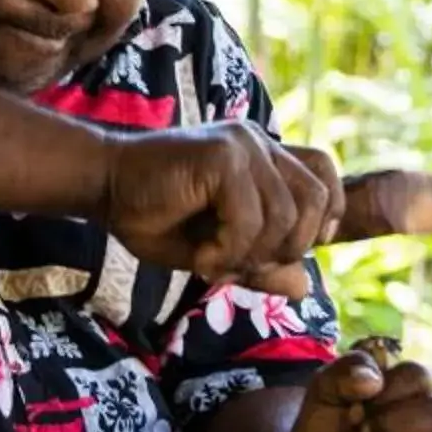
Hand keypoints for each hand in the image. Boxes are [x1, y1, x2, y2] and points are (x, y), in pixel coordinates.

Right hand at [98, 127, 343, 297]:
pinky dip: (229, 251)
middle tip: (242, 267)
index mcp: (263, 156)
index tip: (295, 250)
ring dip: (251, 255)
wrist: (103, 186)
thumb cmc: (154, 217)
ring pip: (285, 215)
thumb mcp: (215, 251)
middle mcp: (259, 143)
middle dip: (288, 248)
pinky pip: (250, 219)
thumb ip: (260, 265)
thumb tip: (304, 288)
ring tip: (214, 263)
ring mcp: (243, 145)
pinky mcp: (223, 156)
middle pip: (315, 199)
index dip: (328, 213)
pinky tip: (201, 258)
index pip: (324, 172)